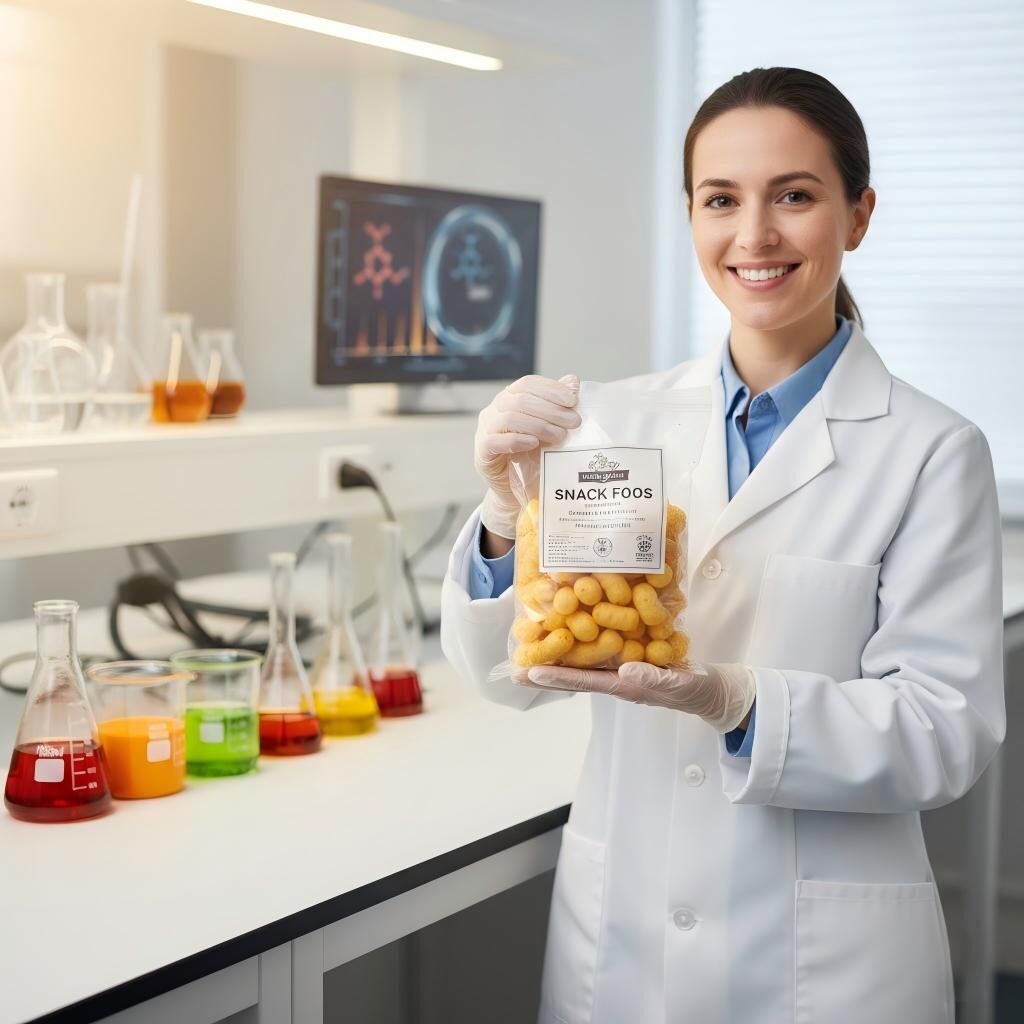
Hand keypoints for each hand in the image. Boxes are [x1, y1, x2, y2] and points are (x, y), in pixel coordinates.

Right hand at [475, 374, 579, 538]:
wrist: (516, 490)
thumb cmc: (532, 456)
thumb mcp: (549, 428)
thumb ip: (557, 405)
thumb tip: (573, 381)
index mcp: (509, 398)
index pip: (528, 384)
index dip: (551, 389)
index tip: (573, 401)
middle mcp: (494, 410)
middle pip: (521, 399)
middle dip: (552, 410)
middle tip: (574, 423)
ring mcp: (485, 430)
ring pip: (510, 418)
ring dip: (539, 425)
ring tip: (560, 436)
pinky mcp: (482, 452)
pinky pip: (496, 441)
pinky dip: (517, 440)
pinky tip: (534, 444)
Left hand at [515, 660, 755, 732]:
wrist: (716, 690)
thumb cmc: (698, 691)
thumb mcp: (679, 685)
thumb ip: (654, 679)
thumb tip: (624, 671)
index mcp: (625, 685)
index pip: (583, 681)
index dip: (556, 676)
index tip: (529, 673)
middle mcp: (618, 677)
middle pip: (576, 672)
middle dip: (547, 668)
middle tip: (514, 667)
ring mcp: (625, 668)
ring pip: (586, 659)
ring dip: (561, 653)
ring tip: (534, 646)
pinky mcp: (635, 654)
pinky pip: (605, 647)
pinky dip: (587, 639)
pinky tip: (574, 630)